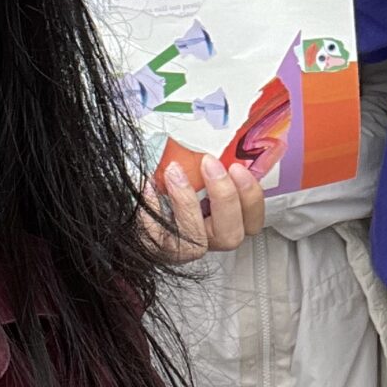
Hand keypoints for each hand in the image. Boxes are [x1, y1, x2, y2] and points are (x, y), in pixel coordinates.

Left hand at [140, 154, 265, 264]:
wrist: (134, 208)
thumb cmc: (173, 182)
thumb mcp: (198, 172)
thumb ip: (213, 163)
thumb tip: (217, 137)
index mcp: (227, 221)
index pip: (252, 221)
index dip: (251, 196)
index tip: (236, 166)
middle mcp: (208, 239)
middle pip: (231, 235)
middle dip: (225, 196)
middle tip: (209, 163)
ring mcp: (183, 248)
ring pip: (196, 241)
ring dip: (187, 201)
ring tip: (174, 171)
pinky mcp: (157, 249)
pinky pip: (158, 236)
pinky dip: (154, 209)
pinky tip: (150, 187)